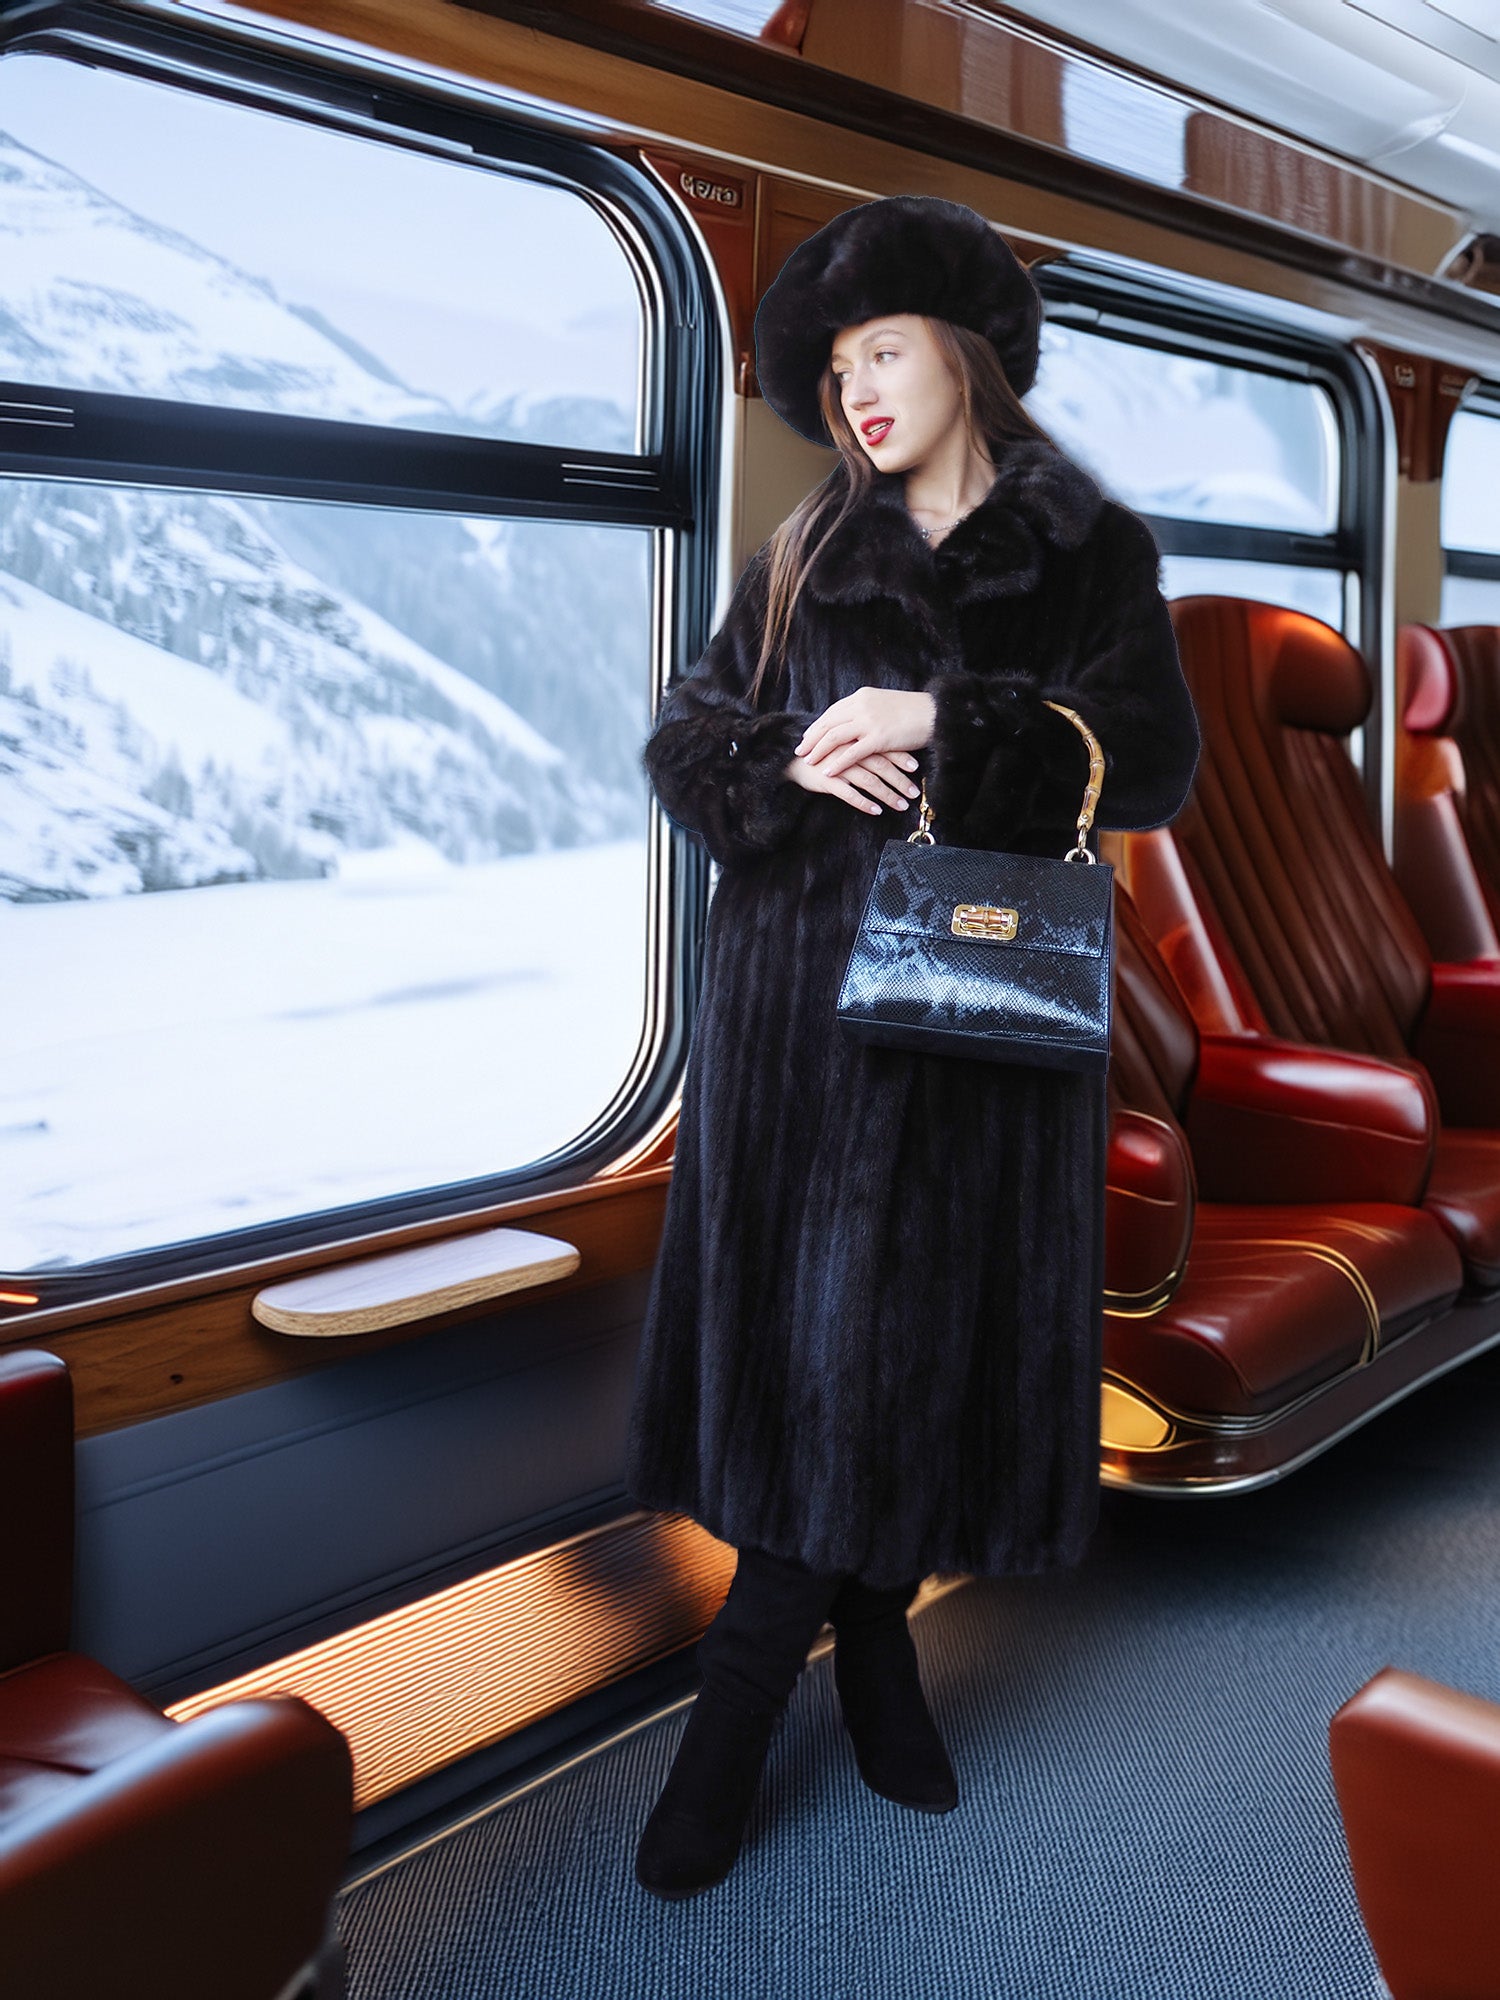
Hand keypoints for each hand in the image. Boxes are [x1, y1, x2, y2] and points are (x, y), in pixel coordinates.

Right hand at [784, 743, 920, 815]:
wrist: (791, 760)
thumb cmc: (822, 752)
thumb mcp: (843, 742)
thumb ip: (863, 744)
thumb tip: (888, 752)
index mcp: (855, 739)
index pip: (883, 747)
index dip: (900, 757)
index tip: (916, 768)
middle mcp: (849, 751)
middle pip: (881, 766)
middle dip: (900, 781)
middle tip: (914, 793)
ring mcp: (838, 766)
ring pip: (869, 781)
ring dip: (887, 795)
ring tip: (901, 805)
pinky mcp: (827, 781)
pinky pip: (849, 794)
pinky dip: (864, 803)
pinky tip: (876, 811)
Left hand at [793, 688, 936, 781]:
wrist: (934, 713)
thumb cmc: (913, 711)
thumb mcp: (885, 704)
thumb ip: (868, 710)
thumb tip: (855, 719)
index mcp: (862, 697)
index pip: (832, 712)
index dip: (818, 726)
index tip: (807, 736)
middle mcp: (862, 706)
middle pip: (828, 723)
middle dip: (812, 738)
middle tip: (800, 751)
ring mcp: (869, 722)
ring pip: (835, 737)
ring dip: (819, 750)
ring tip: (808, 762)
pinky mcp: (879, 738)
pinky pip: (852, 753)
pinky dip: (837, 763)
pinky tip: (827, 772)